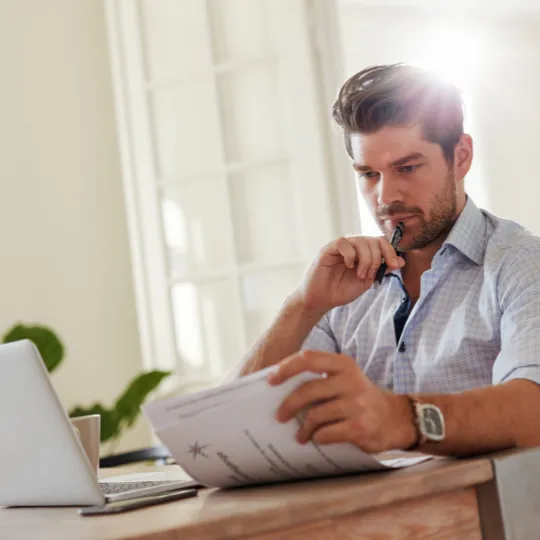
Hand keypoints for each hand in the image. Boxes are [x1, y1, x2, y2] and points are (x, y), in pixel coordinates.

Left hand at [268, 351, 415, 452]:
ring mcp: (357, 404)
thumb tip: (278, 386)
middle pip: (307, 390)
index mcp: (343, 364)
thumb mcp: (344, 379)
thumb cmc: (359, 398)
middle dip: (288, 405)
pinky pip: (326, 433)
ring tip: (301, 434)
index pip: (308, 358)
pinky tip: (318, 439)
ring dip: (303, 428)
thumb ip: (320, 378)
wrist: (395, 419)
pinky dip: (318, 438)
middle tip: (279, 416)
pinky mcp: (360, 427)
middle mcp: (351, 380)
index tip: (270, 381)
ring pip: (315, 415)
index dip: (286, 368)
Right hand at [296, 236, 404, 312]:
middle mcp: (352, 246)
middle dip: (377, 258)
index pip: (380, 241)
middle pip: (372, 240)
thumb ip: (382, 269)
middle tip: (369, 275)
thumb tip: (401, 261)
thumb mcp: (367, 281)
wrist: (322, 300)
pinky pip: (343, 243)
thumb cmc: (341, 290)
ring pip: (360, 241)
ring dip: (365, 259)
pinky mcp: (328, 249)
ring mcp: (340, 247)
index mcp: (362, 252)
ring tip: (360, 274)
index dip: (390, 251)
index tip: (394, 265)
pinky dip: (351, 255)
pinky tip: (348, 266)